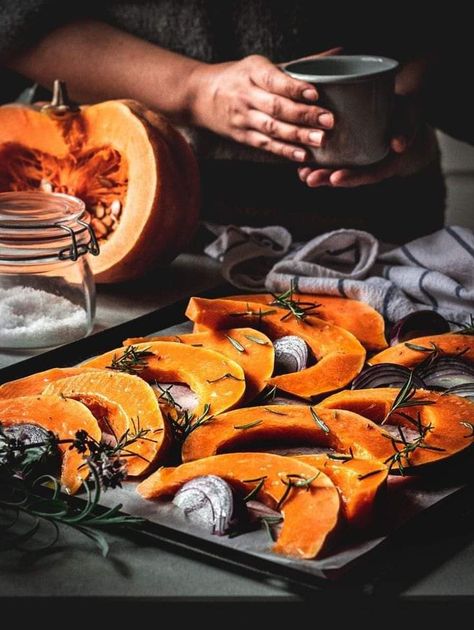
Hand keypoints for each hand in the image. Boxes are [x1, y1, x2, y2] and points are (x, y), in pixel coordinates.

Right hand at [188, 52, 336, 160]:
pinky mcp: (242, 136)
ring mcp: (243, 118)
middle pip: (276, 107)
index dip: (294, 87)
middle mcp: (246, 95)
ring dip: (297, 135)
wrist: (200, 95)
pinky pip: (265, 144)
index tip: (315, 93)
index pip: (274, 80)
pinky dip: (284, 151)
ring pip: (272, 128)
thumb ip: (298, 65)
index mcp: (252, 71)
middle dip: (304, 114)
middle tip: (328, 120)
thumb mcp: (262, 65)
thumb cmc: (239, 77)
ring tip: (319, 139)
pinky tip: (301, 155)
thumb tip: (336, 54)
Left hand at [298, 96, 437, 186]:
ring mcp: (355, 160)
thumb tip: (398, 144)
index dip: (351, 178)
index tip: (335, 179)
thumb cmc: (406, 116)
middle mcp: (368, 166)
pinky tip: (298, 157)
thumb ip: (405, 129)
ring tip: (301, 173)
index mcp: (385, 164)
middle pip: (346, 176)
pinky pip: (328, 158)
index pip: (367, 175)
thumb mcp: (409, 119)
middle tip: (309, 178)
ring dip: (316, 172)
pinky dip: (314, 158)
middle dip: (326, 178)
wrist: (401, 112)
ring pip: (334, 170)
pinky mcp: (345, 150)